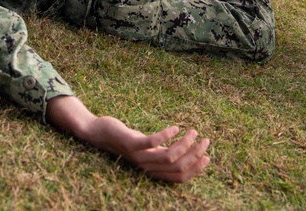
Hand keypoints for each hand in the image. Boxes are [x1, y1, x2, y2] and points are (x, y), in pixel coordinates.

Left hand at [84, 118, 210, 182]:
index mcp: (152, 170)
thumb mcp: (147, 149)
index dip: (195, 169)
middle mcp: (146, 167)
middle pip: (177, 166)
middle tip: (205, 140)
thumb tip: (186, 150)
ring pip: (169, 156)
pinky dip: (167, 135)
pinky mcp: (131, 143)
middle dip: (195, 154)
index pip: (178, 177)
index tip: (208, 156)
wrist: (97, 133)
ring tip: (193, 131)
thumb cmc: (125, 140)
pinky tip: (176, 127)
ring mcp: (139, 156)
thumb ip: (163, 152)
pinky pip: (153, 142)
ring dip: (185, 143)